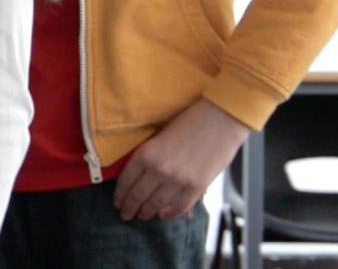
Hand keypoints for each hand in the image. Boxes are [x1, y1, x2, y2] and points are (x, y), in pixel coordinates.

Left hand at [112, 99, 250, 220]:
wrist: (220, 120)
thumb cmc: (189, 122)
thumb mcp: (158, 136)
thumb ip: (148, 156)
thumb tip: (137, 175)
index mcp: (145, 154)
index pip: (126, 181)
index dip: (120, 195)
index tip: (117, 202)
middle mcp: (159, 170)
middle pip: (138, 195)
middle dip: (130, 207)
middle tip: (126, 214)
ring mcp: (179, 180)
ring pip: (157, 204)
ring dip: (147, 212)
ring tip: (142, 216)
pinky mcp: (197, 187)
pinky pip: (180, 206)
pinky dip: (170, 213)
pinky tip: (164, 215)